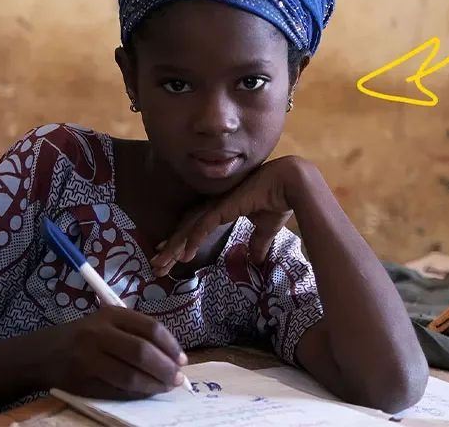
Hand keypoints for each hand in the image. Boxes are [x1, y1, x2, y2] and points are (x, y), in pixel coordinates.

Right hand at [45, 306, 186, 398]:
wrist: (42, 353)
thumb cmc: (83, 337)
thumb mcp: (106, 323)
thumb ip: (135, 333)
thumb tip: (172, 356)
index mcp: (110, 314)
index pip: (150, 328)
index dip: (171, 345)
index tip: (182, 359)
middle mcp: (98, 333)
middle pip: (142, 352)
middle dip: (165, 368)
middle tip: (178, 378)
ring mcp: (88, 358)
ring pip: (129, 375)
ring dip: (153, 384)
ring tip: (165, 387)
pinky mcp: (81, 381)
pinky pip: (115, 390)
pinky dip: (135, 393)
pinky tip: (145, 392)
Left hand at [150, 156, 313, 276]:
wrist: (291, 183)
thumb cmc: (279, 201)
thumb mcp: (266, 229)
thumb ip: (258, 242)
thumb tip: (256, 259)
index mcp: (223, 208)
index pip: (196, 226)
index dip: (182, 240)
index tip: (170, 255)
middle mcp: (215, 206)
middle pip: (186, 229)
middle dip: (171, 248)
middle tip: (157, 265)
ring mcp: (218, 205)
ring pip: (189, 229)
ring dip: (174, 248)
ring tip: (160, 264)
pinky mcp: (225, 206)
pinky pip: (204, 226)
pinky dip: (192, 240)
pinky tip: (184, 254)